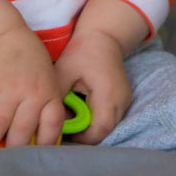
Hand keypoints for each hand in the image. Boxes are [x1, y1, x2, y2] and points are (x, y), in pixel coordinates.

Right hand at [0, 24, 63, 149]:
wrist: (6, 34)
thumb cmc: (29, 64)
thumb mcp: (47, 82)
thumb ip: (43, 108)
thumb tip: (34, 143)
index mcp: (49, 95)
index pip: (52, 126)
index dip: (44, 146)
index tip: (33, 160)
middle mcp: (32, 93)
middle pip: (22, 131)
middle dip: (10, 153)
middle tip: (1, 167)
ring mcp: (9, 86)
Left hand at [54, 28, 130, 144]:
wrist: (103, 37)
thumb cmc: (82, 53)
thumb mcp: (63, 72)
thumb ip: (58, 98)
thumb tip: (51, 121)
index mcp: (108, 94)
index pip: (101, 129)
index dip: (83, 138)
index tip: (66, 133)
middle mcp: (121, 101)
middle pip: (106, 131)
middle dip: (86, 135)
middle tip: (67, 126)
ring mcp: (125, 101)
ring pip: (109, 126)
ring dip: (91, 127)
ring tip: (74, 115)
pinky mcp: (123, 100)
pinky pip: (110, 118)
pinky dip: (96, 119)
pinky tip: (83, 108)